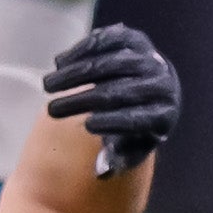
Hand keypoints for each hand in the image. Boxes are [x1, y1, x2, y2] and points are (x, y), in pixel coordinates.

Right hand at [43, 24, 180, 176]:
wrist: (153, 88)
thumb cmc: (136, 125)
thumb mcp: (130, 146)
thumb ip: (116, 159)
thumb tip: (101, 173)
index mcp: (165, 113)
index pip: (138, 119)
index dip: (112, 123)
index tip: (84, 127)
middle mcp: (163, 83)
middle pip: (118, 92)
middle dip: (82, 101)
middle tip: (50, 111)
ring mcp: (150, 58)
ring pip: (109, 64)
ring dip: (74, 74)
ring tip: (47, 86)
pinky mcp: (135, 39)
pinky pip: (107, 41)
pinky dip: (81, 50)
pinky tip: (60, 62)